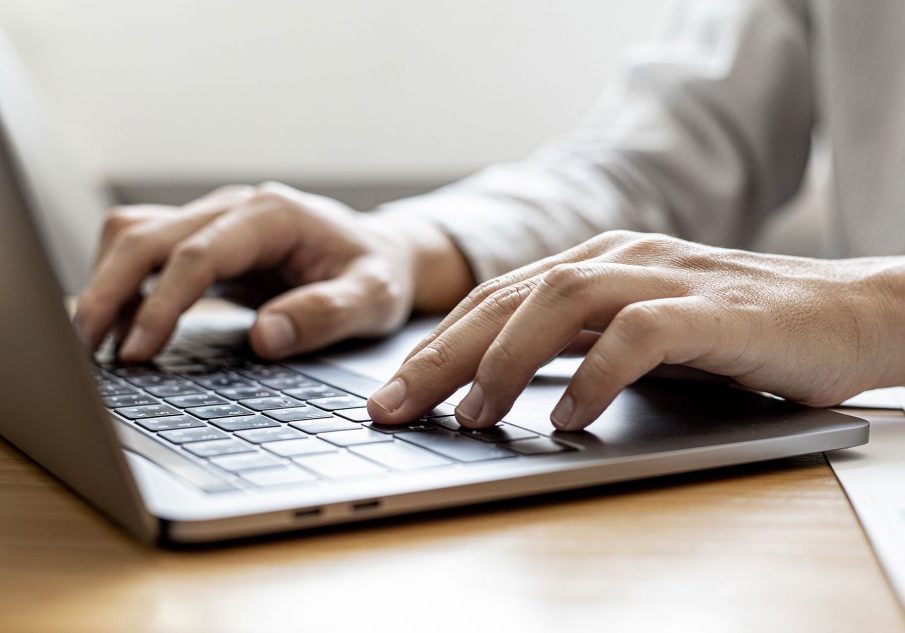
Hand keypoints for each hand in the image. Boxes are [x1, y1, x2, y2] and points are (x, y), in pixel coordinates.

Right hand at [75, 183, 472, 360]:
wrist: (379, 253)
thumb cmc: (377, 274)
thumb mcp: (373, 298)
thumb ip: (326, 313)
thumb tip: (265, 335)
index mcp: (274, 214)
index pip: (198, 253)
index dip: (162, 302)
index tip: (138, 349)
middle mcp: (235, 207)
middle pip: (147, 235)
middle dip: (109, 291)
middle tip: (87, 351)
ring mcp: (215, 218)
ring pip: (133, 233)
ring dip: (106, 283)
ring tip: (95, 343)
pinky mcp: (204, 237)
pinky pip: (145, 249)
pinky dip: (122, 283)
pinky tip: (120, 325)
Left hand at [367, 230, 901, 430]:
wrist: (848, 313)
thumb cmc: (735, 332)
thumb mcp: (639, 330)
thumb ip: (577, 342)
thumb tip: (496, 387)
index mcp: (596, 263)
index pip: (495, 298)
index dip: (435, 345)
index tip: (391, 394)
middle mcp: (621, 258)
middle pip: (509, 297)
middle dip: (442, 355)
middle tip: (394, 408)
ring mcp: (666, 277)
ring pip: (561, 300)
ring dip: (505, 361)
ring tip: (472, 416)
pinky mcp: (713, 308)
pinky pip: (639, 333)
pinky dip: (595, 373)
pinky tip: (570, 417)